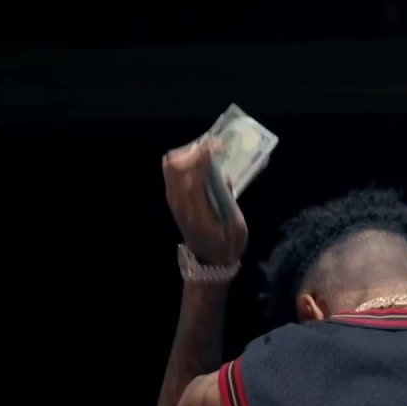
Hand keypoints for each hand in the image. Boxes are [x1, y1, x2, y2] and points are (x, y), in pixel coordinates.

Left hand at [163, 137, 247, 265]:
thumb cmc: (226, 244)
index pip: (193, 178)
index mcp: (198, 213)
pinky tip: (199, 160)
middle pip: (175, 167)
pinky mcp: (172, 198)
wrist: (208, 260)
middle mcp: (181, 204)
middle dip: (194, 150)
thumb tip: (224, 176)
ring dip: (187, 153)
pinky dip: (182, 159)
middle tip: (214, 146)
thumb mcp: (236, 226)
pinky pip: (171, 171)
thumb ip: (229, 200)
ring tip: (206, 151)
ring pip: (170, 165)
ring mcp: (173, 200)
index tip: (216, 145)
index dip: (202, 158)